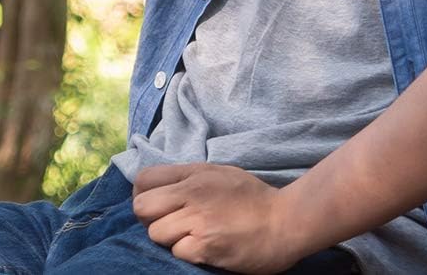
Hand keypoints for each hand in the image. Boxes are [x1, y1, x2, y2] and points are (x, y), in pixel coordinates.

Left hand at [131, 161, 306, 273]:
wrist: (285, 221)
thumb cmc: (254, 199)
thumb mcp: (220, 174)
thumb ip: (189, 179)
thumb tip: (162, 190)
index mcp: (194, 173)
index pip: (143, 180)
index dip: (144, 196)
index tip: (156, 208)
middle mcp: (192, 192)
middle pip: (141, 207)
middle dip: (149, 220)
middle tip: (169, 226)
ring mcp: (198, 219)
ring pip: (156, 233)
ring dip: (170, 240)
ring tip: (192, 239)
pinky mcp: (206, 246)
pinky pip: (177, 252)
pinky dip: (187, 254)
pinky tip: (205, 249)